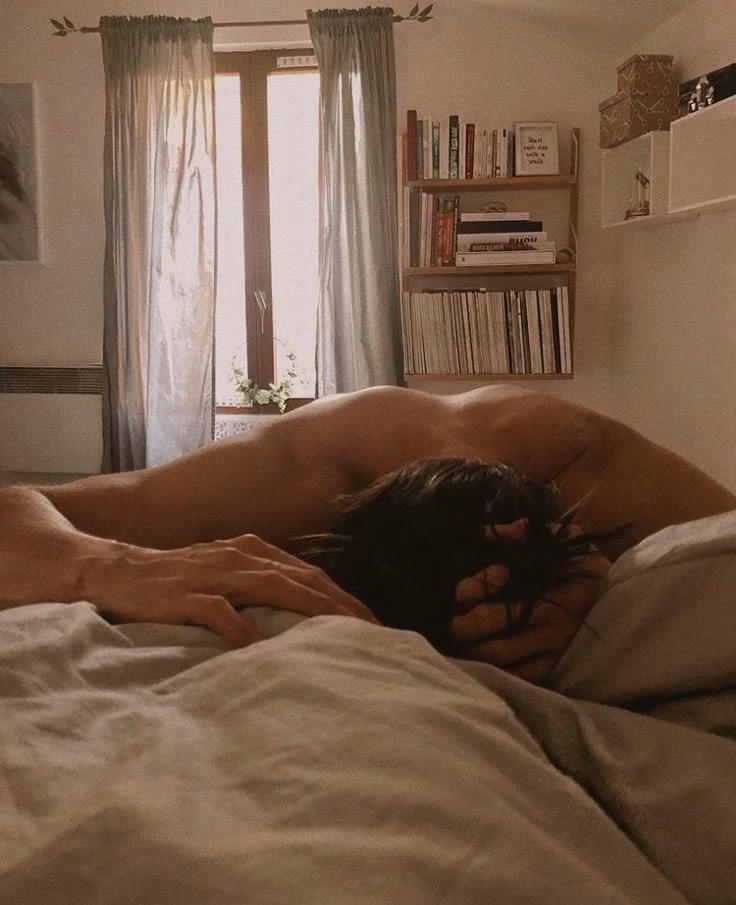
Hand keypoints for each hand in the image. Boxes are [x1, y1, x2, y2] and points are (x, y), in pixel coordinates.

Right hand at [83, 533, 377, 646]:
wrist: (118, 569)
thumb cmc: (179, 577)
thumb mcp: (227, 574)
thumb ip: (262, 587)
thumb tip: (302, 613)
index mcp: (255, 552)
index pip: (310, 574)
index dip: (344, 597)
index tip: (373, 621)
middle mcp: (242, 557)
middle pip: (302, 580)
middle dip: (340, 605)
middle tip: (372, 631)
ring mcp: (215, 574)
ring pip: (273, 588)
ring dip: (309, 609)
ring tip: (339, 632)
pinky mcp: (186, 595)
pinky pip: (219, 612)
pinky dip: (241, 628)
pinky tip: (260, 647)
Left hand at [450, 520, 610, 682]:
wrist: (625, 602)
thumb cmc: (584, 568)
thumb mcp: (563, 540)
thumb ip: (524, 532)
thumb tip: (485, 531)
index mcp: (547, 584)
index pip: (501, 586)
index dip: (475, 587)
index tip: (461, 591)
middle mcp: (548, 620)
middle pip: (495, 626)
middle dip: (467, 626)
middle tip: (455, 624)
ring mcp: (552, 648)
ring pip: (501, 657)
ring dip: (475, 651)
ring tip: (464, 644)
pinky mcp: (556, 668)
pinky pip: (520, 677)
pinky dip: (498, 672)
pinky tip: (485, 663)